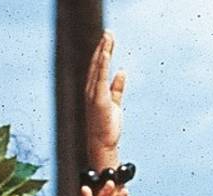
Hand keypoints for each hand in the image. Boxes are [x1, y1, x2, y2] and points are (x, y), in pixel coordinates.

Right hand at [84, 32, 126, 166]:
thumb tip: (122, 71)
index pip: (98, 67)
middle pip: (97, 64)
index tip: (108, 38)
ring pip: (98, 68)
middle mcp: (91, 90)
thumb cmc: (107, 127)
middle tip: (109, 32)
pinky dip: (102, 66)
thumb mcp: (115, 103)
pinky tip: (106, 54)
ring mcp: (93, 95)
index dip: (103, 52)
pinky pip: (100, 79)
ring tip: (108, 37)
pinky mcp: (98, 100)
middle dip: (103, 47)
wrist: (102, 145)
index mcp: (94, 91)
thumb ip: (117, 87)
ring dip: (103, 52)